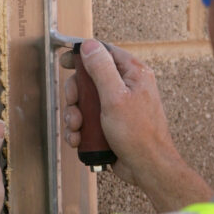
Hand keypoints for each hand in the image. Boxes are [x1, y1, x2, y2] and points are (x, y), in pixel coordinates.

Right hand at [62, 40, 212, 210]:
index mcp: (133, 74)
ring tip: (77, 128)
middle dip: (76, 94)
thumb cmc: (138, 134)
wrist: (147, 168)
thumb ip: (102, 69)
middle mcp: (126, 87)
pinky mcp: (110, 124)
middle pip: (89, 79)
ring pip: (85, 102)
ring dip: (75, 115)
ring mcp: (117, 106)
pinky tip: (79, 138)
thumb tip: (89, 45)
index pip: (104, 53)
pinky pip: (88, 120)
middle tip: (74, 104)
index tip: (66, 61)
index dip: (83, 55)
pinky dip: (80, 129)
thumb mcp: (115, 97)